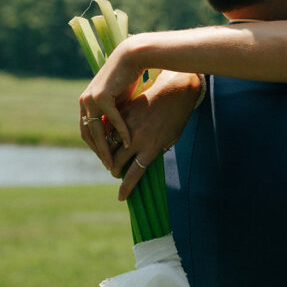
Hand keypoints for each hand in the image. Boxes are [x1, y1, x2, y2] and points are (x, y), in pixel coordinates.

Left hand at [79, 38, 144, 165]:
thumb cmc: (128, 76)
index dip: (96, 146)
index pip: (87, 130)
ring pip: (97, 130)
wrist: (132, 55)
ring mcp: (91, 98)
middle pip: (88, 134)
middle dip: (99, 152)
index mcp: (86, 102)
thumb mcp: (119, 101)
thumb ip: (114, 116)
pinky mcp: (102, 95)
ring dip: (106, 148)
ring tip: (115, 163)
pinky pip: (111, 120)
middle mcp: (85, 101)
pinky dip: (120, 132)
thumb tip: (117, 133)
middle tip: (109, 166)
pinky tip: (129, 143)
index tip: (107, 158)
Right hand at [108, 71, 199, 199]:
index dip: (126, 188)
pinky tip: (111, 140)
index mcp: (152, 148)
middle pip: (117, 161)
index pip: (134, 174)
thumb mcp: (171, 137)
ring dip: (108, 155)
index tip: (121, 197)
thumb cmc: (178, 116)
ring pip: (110, 145)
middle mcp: (137, 138)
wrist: (175, 89)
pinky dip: (109, 136)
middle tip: (115, 173)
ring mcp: (129, 124)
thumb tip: (145, 160)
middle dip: (114, 170)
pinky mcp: (124, 112)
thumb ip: (158, 150)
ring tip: (111, 159)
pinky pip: (112, 128)